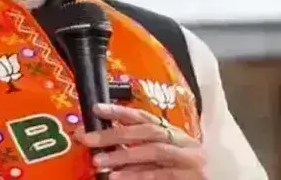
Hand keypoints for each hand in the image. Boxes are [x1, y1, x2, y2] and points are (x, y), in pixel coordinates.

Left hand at [75, 103, 206, 178]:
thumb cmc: (187, 174)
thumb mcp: (167, 158)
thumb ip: (143, 151)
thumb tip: (105, 147)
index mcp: (175, 134)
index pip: (145, 117)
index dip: (120, 110)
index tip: (96, 108)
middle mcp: (184, 142)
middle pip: (147, 130)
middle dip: (115, 133)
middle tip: (88, 138)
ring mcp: (191, 160)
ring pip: (154, 151)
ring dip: (123, 156)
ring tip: (98, 162)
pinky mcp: (193, 178)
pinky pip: (162, 175)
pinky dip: (138, 176)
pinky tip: (118, 178)